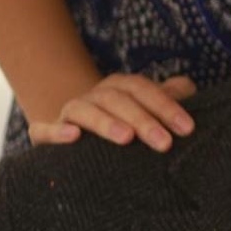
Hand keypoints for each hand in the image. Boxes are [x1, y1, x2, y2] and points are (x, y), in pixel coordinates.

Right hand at [28, 73, 196, 150]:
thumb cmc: (127, 124)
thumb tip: (187, 89)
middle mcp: (96, 95)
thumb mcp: (150, 110)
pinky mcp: (45, 133)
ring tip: (126, 138)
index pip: (145, 90)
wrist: (80, 133)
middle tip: (164, 143)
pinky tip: (73, 137)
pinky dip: (56, 131)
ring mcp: (70, 112)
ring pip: (85, 110)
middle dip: (144, 120)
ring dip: (106, 122)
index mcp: (122, 87)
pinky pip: (44, 129)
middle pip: (119, 100)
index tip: (187, 129)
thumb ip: (170, 96)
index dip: (167, 107)